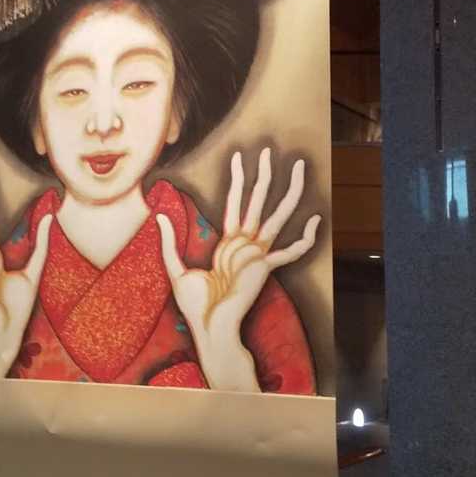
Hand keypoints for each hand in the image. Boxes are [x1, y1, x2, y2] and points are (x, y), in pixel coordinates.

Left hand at [156, 148, 319, 391]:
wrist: (209, 327)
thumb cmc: (196, 305)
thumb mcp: (175, 267)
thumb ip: (170, 241)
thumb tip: (159, 215)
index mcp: (228, 243)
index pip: (234, 203)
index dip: (237, 180)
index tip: (238, 157)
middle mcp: (245, 245)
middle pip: (257, 201)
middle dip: (263, 175)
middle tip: (267, 150)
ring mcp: (258, 254)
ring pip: (276, 216)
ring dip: (288, 191)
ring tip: (299, 168)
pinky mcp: (266, 267)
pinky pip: (290, 251)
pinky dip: (304, 238)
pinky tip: (316, 220)